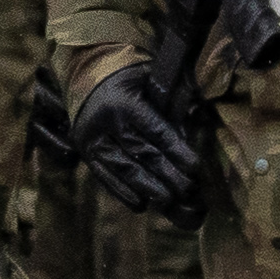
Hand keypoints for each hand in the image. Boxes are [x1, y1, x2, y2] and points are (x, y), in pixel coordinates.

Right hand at [66, 65, 210, 220]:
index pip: (156, 131)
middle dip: (167, 175)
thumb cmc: (130, 77)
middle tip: (188, 190)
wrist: (88, 74)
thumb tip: (189, 140)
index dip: (177, 151)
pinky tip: (140, 204)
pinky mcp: (84, 153)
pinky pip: (104, 177)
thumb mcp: (151, 80)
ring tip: (168, 201)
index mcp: (123, 100)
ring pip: (123, 169)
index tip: (195, 168)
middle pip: (141, 154)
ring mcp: (91, 140)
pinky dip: (123, 192)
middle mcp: (105, 122)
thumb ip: (170, 104)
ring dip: (148, 188)